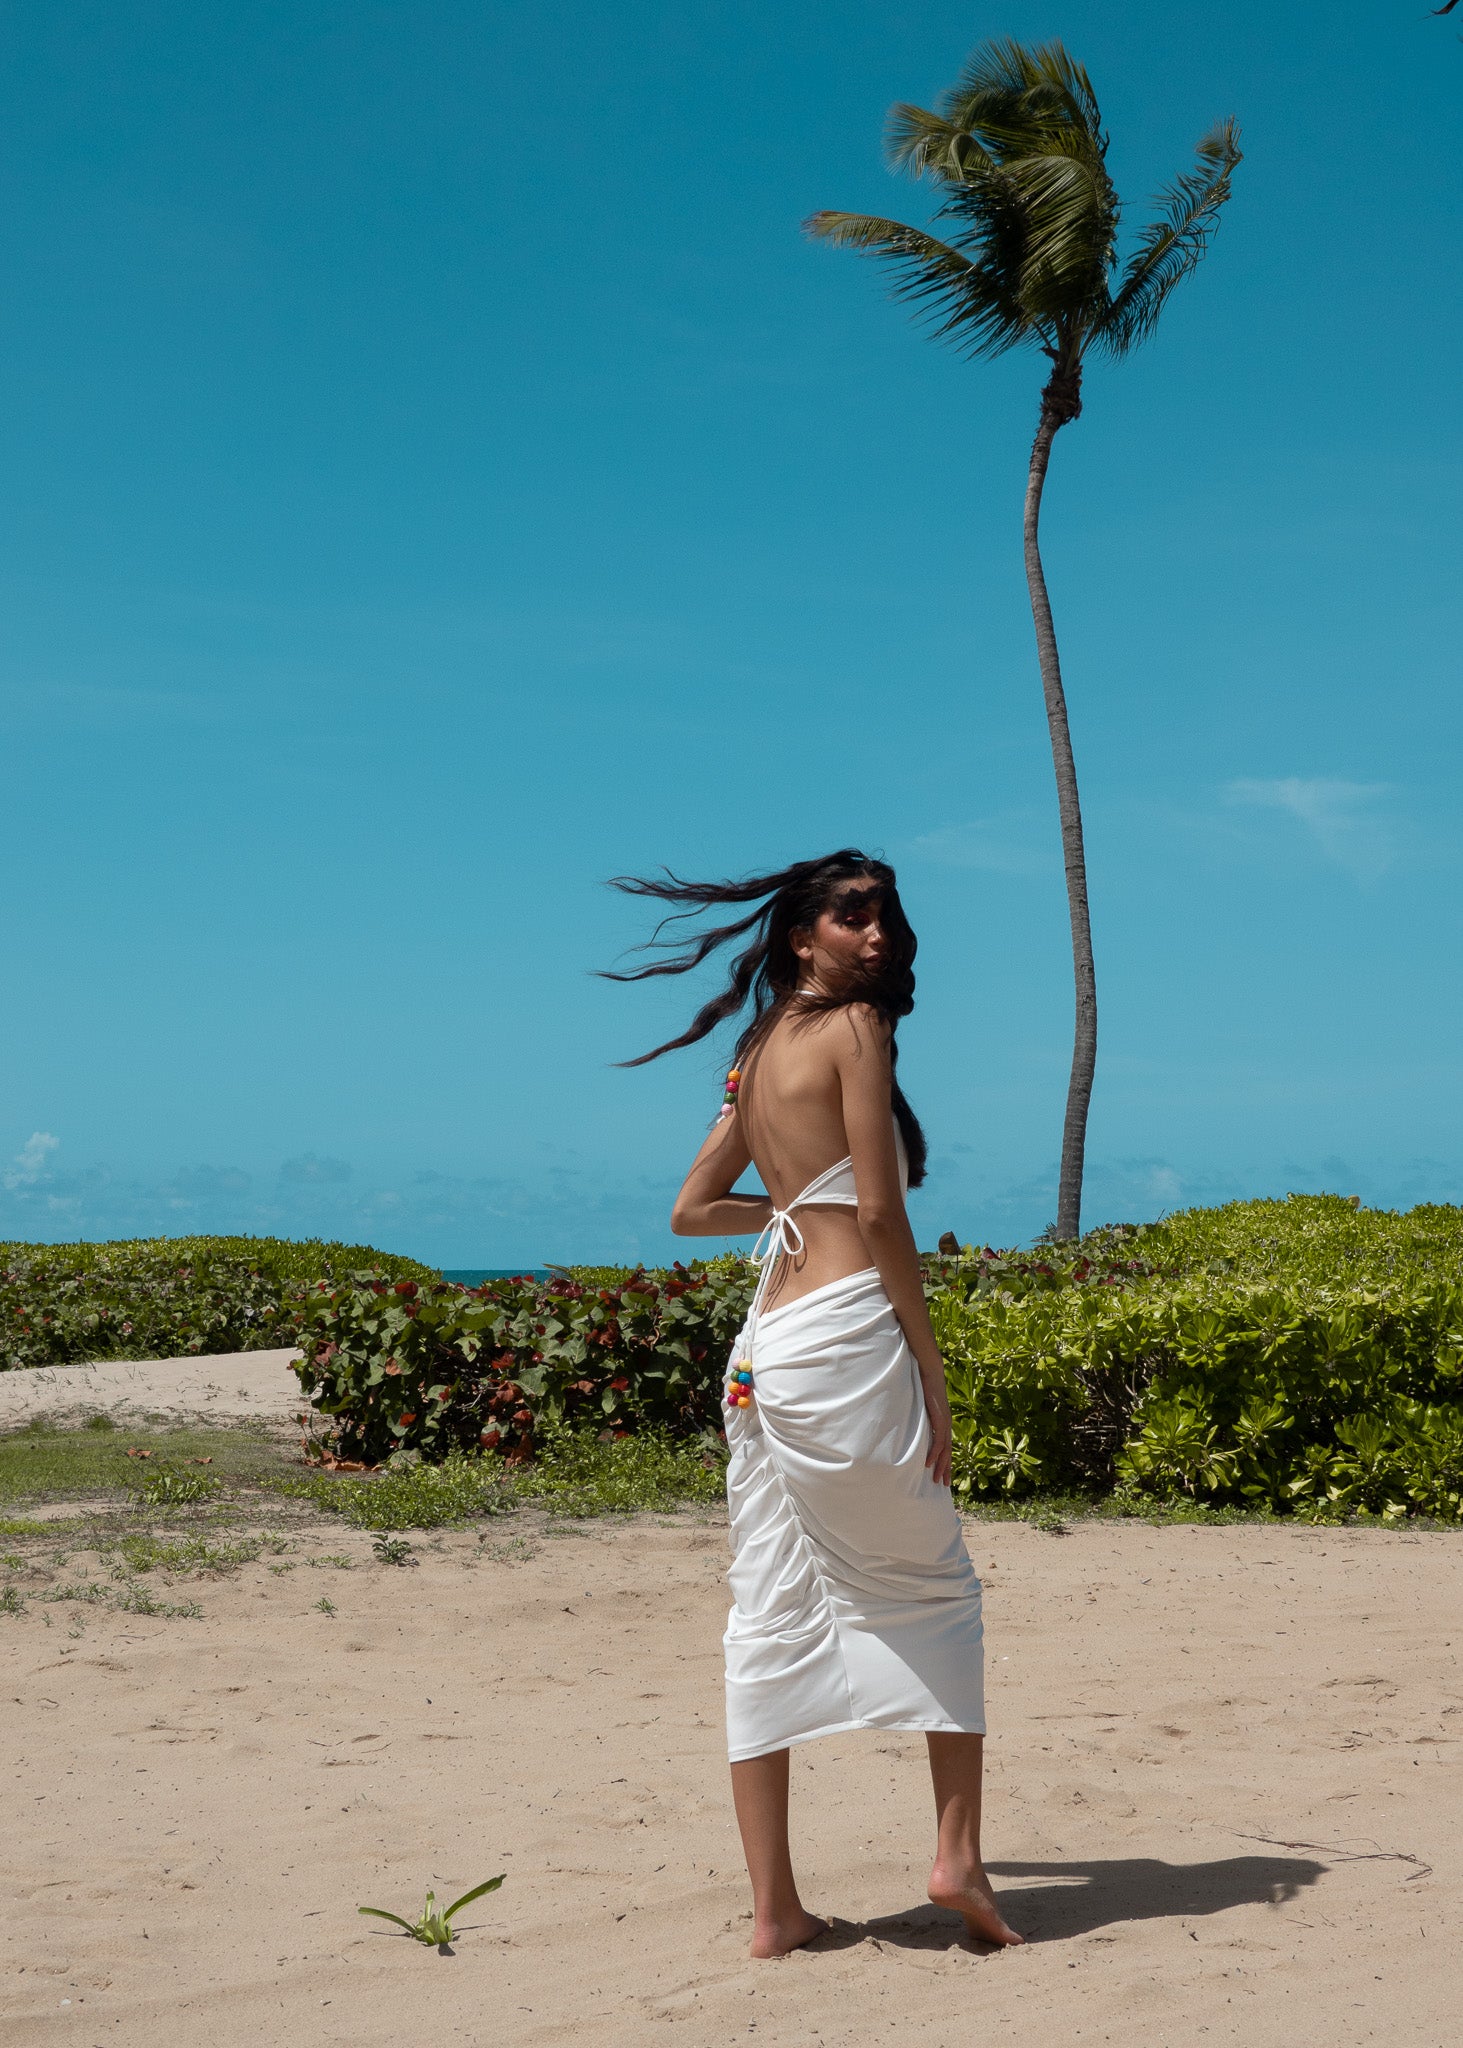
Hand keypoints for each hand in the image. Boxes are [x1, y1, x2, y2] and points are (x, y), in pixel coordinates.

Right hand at [920, 1369, 952, 1488]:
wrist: (930, 1370)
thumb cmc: (924, 1385)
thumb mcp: (921, 1405)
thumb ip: (920, 1416)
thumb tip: (911, 1424)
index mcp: (943, 1422)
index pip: (946, 1446)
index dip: (945, 1461)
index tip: (942, 1474)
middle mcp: (946, 1424)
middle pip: (949, 1452)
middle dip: (946, 1469)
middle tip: (943, 1484)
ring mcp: (945, 1422)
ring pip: (945, 1450)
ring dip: (941, 1466)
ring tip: (936, 1479)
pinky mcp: (940, 1418)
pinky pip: (938, 1440)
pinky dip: (934, 1453)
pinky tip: (929, 1463)